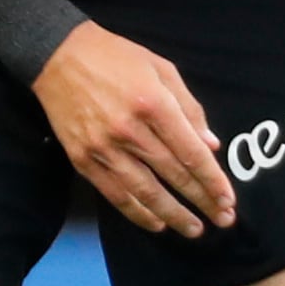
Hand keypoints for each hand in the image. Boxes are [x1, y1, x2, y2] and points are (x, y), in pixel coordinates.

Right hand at [32, 23, 232, 237]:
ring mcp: (104, 148)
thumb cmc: (114, 57)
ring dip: (174, 214)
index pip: (191, 152)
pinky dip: (137, 212)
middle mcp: (129, 130)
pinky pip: (114, 194)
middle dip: (202, 201)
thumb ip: (189, 107)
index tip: (228, 200)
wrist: (57, 56)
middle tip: (224, 220)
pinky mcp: (83, 159)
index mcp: (153, 103)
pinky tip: (156, 223)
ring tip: (194, 229)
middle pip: (173, 175)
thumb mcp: (161, 68)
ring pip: (145, 191)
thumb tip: (210, 146)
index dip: (212, 180)